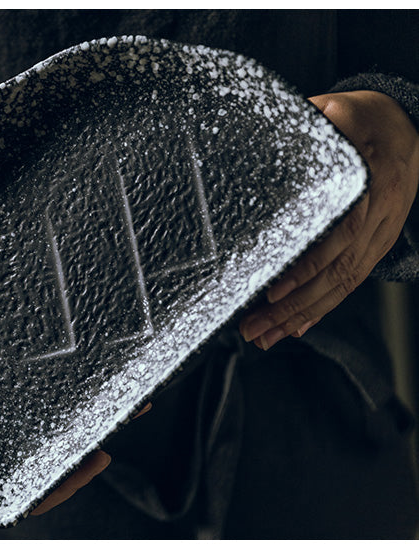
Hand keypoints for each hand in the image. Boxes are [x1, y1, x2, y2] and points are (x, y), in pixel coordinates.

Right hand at [0, 336, 151, 514]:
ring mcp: (10, 409)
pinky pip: (47, 386)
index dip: (58, 487)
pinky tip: (99, 370)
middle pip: (48, 459)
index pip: (24, 488)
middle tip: (106, 440)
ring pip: (54, 423)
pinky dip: (75, 382)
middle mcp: (1, 438)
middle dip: (82, 455)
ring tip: (123, 403)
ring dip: (88, 417)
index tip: (86, 467)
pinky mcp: (14, 379)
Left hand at [239, 91, 418, 348]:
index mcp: (369, 184)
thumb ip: (313, 122)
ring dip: (299, 316)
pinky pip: (347, 285)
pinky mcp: (373, 249)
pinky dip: (319, 309)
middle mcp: (376, 218)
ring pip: (338, 286)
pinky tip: (294, 327)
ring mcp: (377, 237)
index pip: (338, 234)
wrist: (408, 130)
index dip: (307, 266)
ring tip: (263, 335)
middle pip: (333, 273)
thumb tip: (275, 124)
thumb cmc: (366, 121)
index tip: (273, 287)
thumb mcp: (342, 111)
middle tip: (254, 326)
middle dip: (291, 306)